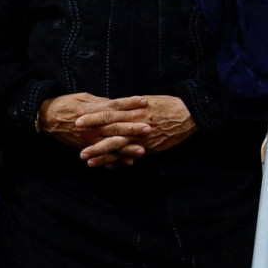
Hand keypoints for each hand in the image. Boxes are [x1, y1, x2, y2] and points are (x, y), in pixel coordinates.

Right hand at [38, 93, 150, 165]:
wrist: (46, 119)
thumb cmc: (66, 104)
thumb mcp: (83, 98)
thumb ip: (101, 102)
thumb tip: (118, 104)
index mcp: (91, 109)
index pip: (113, 106)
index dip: (129, 103)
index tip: (144, 101)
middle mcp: (91, 125)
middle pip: (114, 126)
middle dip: (132, 128)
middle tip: (148, 128)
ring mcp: (88, 138)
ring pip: (110, 143)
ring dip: (126, 148)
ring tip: (142, 151)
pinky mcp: (86, 147)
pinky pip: (102, 154)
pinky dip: (114, 159)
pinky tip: (127, 162)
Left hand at [73, 95, 196, 166]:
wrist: (189, 114)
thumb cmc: (168, 105)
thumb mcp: (147, 101)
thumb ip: (130, 107)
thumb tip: (115, 107)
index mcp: (134, 110)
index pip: (109, 114)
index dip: (93, 118)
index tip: (78, 121)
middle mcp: (136, 124)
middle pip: (111, 133)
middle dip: (94, 141)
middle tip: (78, 148)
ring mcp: (143, 138)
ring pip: (120, 147)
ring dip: (103, 155)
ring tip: (88, 161)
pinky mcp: (151, 147)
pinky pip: (132, 156)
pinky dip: (120, 161)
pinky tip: (109, 167)